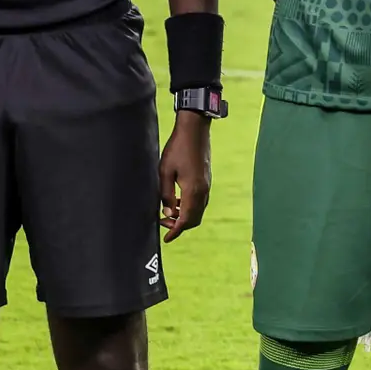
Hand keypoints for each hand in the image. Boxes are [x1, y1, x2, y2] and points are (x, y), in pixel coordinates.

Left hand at [160, 111, 212, 239]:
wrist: (195, 130)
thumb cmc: (177, 148)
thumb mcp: (164, 172)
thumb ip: (165, 194)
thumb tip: (167, 212)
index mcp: (193, 190)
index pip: (186, 219)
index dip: (176, 231)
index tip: (167, 238)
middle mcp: (203, 191)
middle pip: (195, 218)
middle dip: (180, 225)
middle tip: (163, 222)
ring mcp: (207, 185)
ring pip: (198, 210)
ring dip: (185, 216)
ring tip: (168, 212)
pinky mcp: (206, 180)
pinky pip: (200, 201)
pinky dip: (189, 207)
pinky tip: (177, 201)